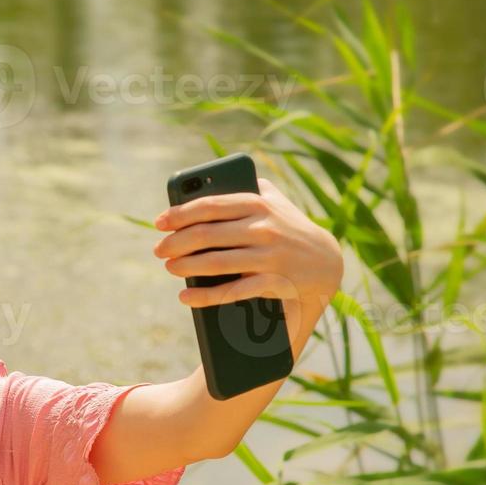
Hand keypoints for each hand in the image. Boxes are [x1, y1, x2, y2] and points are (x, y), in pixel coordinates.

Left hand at [151, 177, 343, 344]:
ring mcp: (269, 256)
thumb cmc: (289, 226)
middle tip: (158, 250)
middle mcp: (263, 228)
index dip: (179, 214)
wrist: (327, 261)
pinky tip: (186, 297)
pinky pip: (232, 291)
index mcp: (258, 203)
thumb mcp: (273, 200)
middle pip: (206, 236)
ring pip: (216, 263)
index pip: (210, 206)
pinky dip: (205, 296)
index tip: (159, 222)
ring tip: (170, 268)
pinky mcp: (274, 282)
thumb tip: (202, 188)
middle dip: (176, 243)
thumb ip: (246, 187)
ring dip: (186, 267)